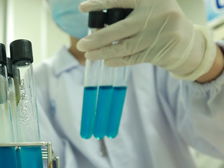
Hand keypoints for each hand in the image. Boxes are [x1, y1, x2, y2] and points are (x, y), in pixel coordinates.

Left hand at [77, 0, 216, 80]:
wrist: (187, 41)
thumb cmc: (159, 20)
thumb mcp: (149, 6)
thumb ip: (127, 8)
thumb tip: (96, 23)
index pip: (120, 0)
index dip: (100, 4)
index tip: (81, 8)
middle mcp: (156, 14)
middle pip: (120, 28)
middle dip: (97, 38)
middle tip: (81, 44)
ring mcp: (159, 34)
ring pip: (125, 47)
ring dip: (104, 52)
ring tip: (88, 55)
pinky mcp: (159, 51)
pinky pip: (133, 58)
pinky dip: (118, 60)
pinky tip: (106, 61)